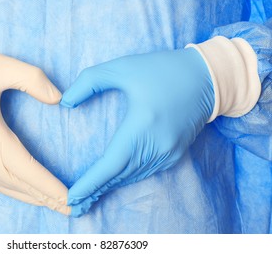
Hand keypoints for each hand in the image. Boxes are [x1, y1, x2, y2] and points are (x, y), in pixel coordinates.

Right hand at [0, 54, 69, 214]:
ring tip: (55, 205)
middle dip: (46, 197)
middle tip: (71, 207)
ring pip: (7, 188)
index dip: (49, 185)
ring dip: (32, 197)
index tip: (70, 197)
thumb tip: (57, 99)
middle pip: (19, 184)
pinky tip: (27, 194)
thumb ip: (31, 78)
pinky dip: (14, 192)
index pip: (26, 170)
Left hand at [61, 48, 214, 216]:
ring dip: (110, 186)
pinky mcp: (176, 153)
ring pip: (133, 176)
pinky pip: (146, 171)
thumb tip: (65, 103)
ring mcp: (169, 153)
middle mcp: (157, 146)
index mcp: (142, 126)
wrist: (206, 77)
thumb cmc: (161, 70)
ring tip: (88, 196)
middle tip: (73, 203)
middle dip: (95, 189)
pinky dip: (127, 178)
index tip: (71, 196)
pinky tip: (114, 180)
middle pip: (120, 175)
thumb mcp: (122, 67)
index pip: (111, 164)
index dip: (90, 182)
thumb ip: (89, 82)